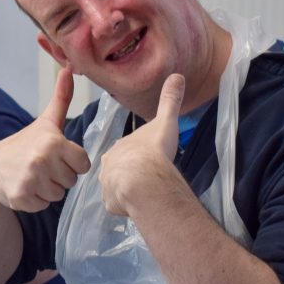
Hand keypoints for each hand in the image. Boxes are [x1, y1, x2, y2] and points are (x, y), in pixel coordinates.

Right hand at [0, 67, 89, 211]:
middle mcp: (43, 161)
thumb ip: (61, 98)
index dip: (70, 161)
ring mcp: (32, 180)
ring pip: (59, 194)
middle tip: (41, 167)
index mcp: (54, 142)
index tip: (55, 156)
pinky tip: (25, 187)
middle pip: (71, 180)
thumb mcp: (45, 122)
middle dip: (59, 176)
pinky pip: (44, 205)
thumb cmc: (24, 144)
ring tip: (33, 176)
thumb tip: (70, 68)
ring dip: (48, 189)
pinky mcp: (22, 197)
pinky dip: (36, 200)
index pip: (83, 164)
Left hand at [99, 73, 184, 215]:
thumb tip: (177, 75)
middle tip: (147, 178)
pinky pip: (119, 206)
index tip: (148, 159)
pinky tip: (139, 205)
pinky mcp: (111, 205)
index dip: (136, 156)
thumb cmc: (153, 151)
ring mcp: (107, 187)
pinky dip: (127, 207)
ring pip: (116, 191)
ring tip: (144, 193)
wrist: (143, 180)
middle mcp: (107, 167)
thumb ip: (169, 101)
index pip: (124, 152)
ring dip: (127, 192)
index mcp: (117, 148)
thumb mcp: (165, 122)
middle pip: (117, 171)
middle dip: (129, 175)